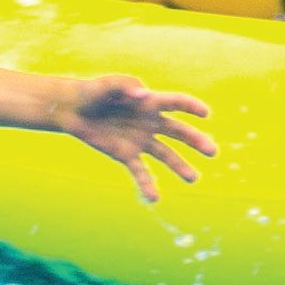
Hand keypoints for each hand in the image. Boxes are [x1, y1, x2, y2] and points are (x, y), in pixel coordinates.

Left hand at [57, 74, 216, 203]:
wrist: (73, 111)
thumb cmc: (92, 92)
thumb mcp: (107, 85)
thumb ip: (125, 86)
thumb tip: (142, 95)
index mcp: (149, 102)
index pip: (176, 103)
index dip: (191, 106)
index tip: (205, 114)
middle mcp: (150, 122)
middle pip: (178, 132)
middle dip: (196, 141)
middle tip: (212, 152)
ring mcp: (140, 140)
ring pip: (165, 154)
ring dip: (180, 166)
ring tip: (193, 179)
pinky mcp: (126, 154)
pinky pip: (140, 171)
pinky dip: (147, 184)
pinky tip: (154, 198)